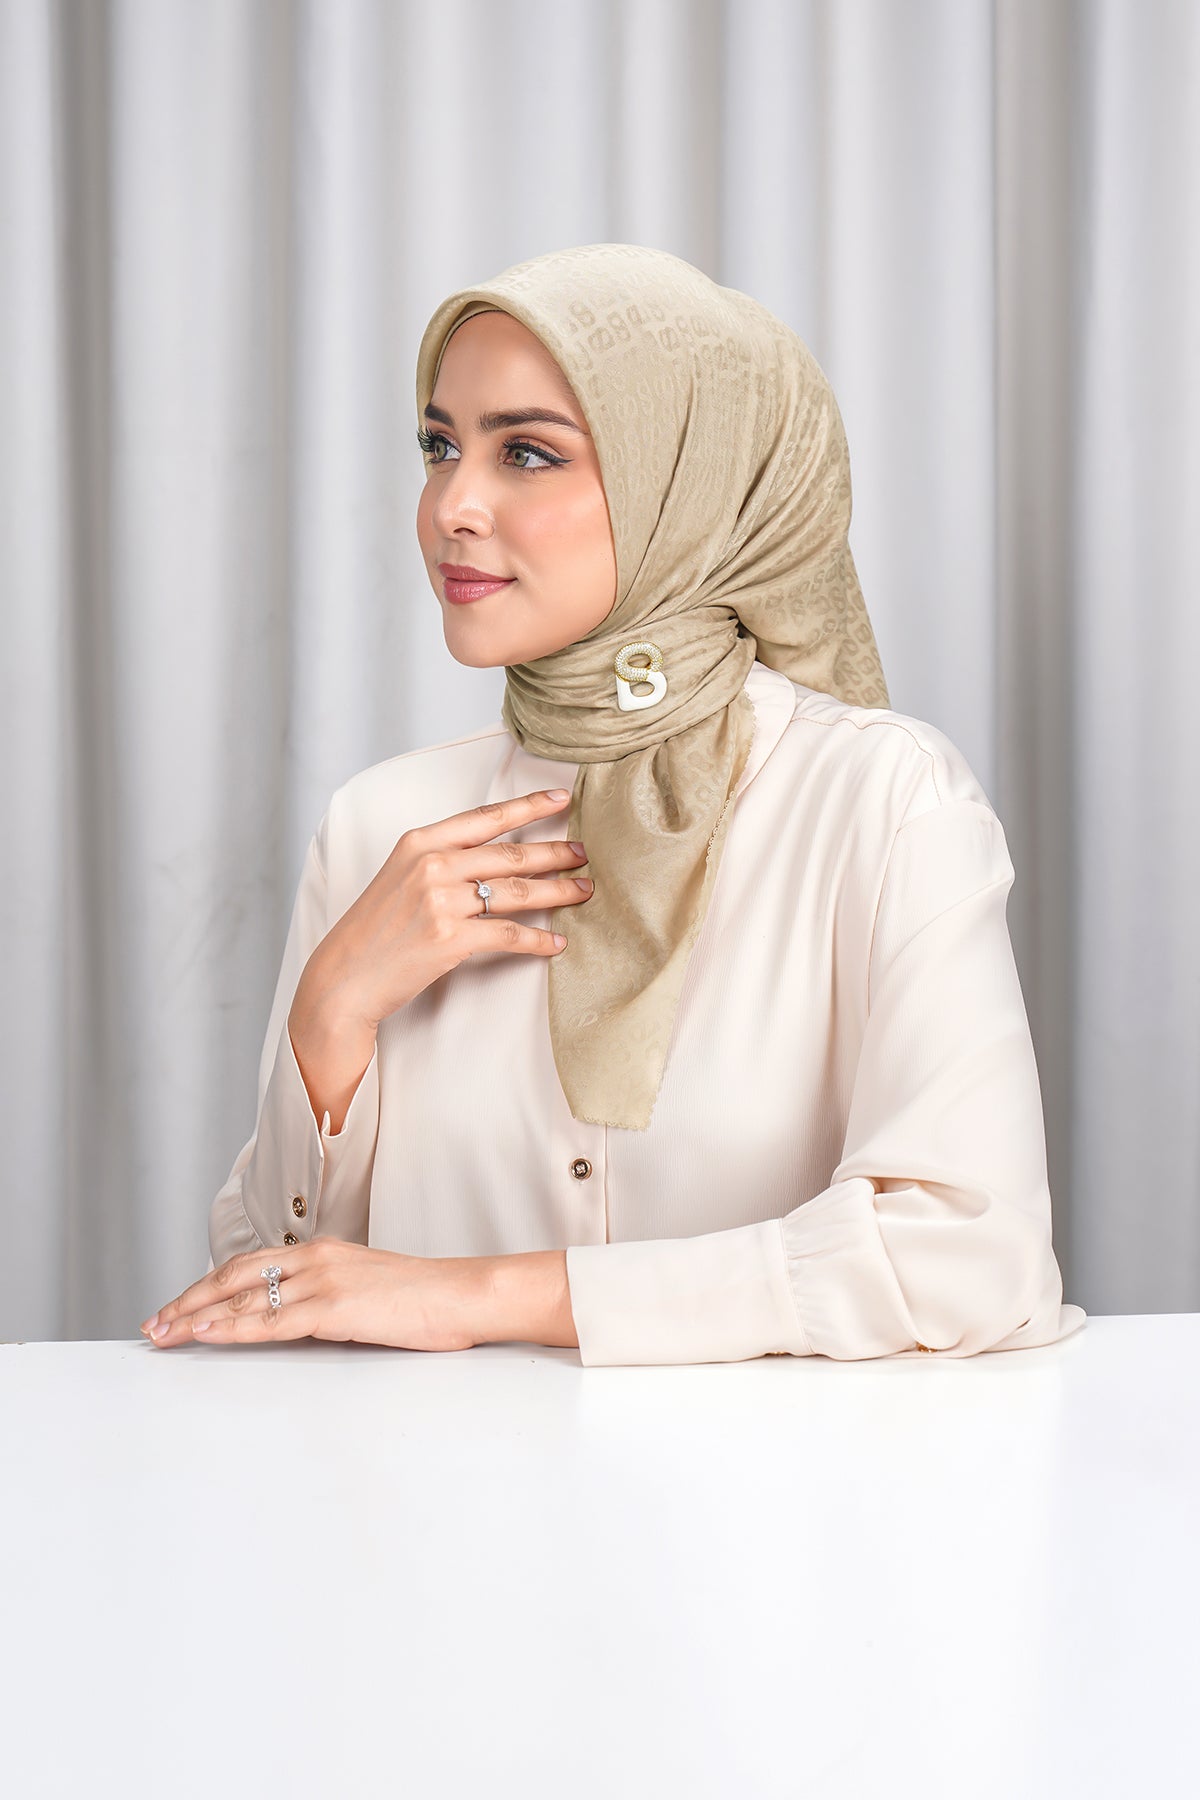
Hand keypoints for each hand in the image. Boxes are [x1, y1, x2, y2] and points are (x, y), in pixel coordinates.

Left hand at [139, 1239, 484, 1351]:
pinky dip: (230, 1328)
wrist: (464, 1294)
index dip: (208, 1286)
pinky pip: (270, 1320)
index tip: (178, 1306)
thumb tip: (296, 1321)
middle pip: (233, 1276)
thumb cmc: (425, 1297)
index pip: (248, 1265)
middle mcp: (315, 1259)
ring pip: (243, 1298)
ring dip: (196, 1317)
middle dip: (187, 1300)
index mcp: (322, 1252)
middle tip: (153, 1324)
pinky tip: (205, 1333)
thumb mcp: (366, 1288)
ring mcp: (323, 1281)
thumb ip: (328, 1296)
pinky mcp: (334, 1308)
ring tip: (163, 1334)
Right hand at [302, 788, 593, 1033]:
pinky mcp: (451, 939)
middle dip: (556, 853)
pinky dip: (538, 940)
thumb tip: (492, 856)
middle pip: (511, 854)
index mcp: (420, 842)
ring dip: (558, 891)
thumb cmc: (373, 930)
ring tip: (584, 890)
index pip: (485, 817)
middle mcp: (432, 865)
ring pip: (518, 891)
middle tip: (585, 853)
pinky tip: (557, 942)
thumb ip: (440, 860)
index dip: (528, 807)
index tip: (560, 799)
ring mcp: (441, 902)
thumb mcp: (399, 877)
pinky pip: (509, 934)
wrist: (344, 976)